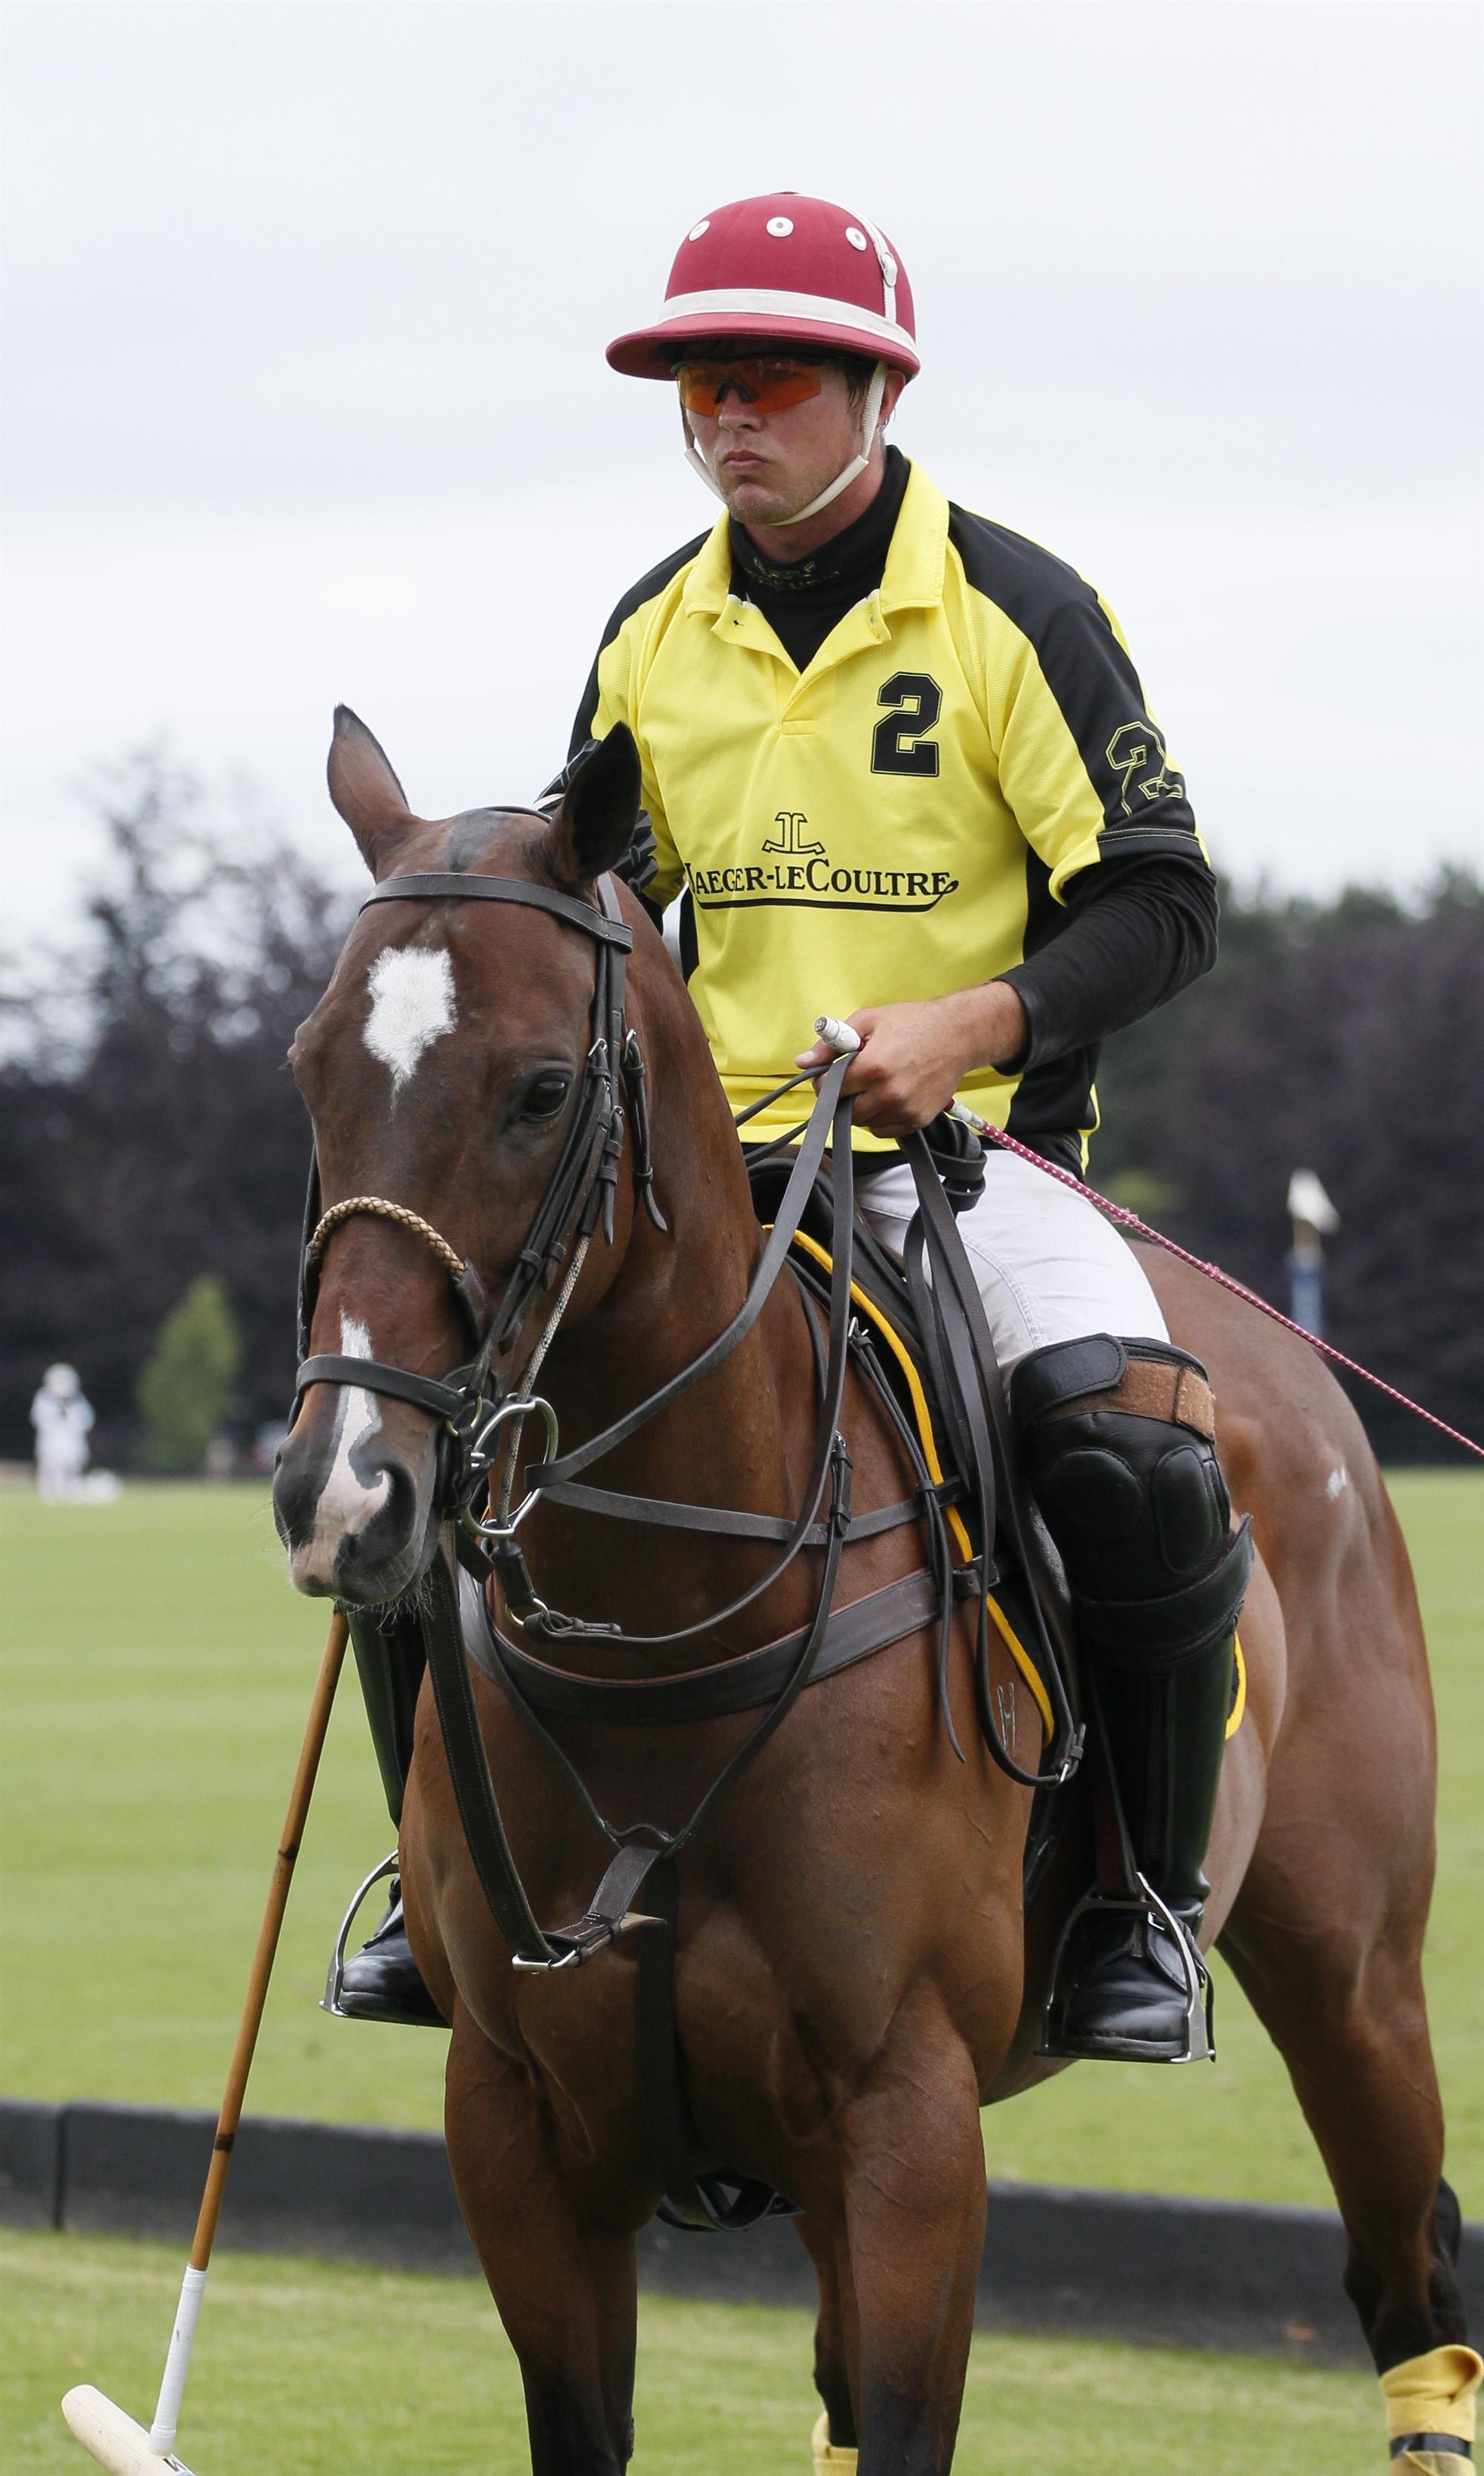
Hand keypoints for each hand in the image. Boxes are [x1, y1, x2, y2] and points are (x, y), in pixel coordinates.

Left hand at [794, 984, 1028, 1137]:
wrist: (958, 1035)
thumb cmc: (912, 1023)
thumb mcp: (868, 1021)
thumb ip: (832, 1044)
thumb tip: (802, 1062)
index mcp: (873, 1067)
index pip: (830, 1089)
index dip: (825, 1082)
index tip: (830, 1075)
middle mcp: (889, 1093)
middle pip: (846, 1111)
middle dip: (843, 1097)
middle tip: (853, 1081)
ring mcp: (904, 1109)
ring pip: (865, 1123)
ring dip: (863, 1108)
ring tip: (875, 1085)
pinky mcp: (917, 1120)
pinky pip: (885, 1129)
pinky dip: (881, 1117)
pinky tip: (890, 1095)